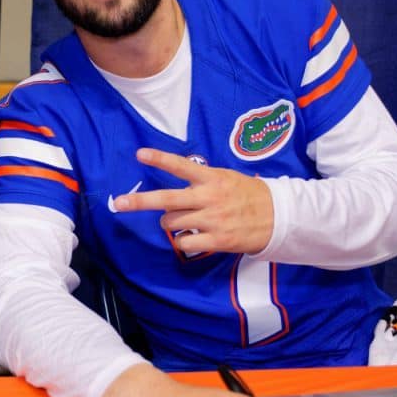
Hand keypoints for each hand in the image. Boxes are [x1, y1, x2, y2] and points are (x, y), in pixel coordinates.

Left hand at [112, 148, 273, 255]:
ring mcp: (213, 219)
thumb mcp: (226, 179)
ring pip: (172, 222)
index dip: (160, 159)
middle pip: (167, 199)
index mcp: (212, 178)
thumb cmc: (247, 195)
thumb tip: (171, 194)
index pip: (181, 166)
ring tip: (183, 220)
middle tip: (118, 203)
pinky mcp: (217, 240)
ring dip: (169, 222)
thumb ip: (200, 182)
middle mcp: (209, 197)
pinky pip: (184, 243)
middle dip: (140, 201)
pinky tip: (192, 237)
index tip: (140, 154)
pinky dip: (182, 241)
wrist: (278, 217)